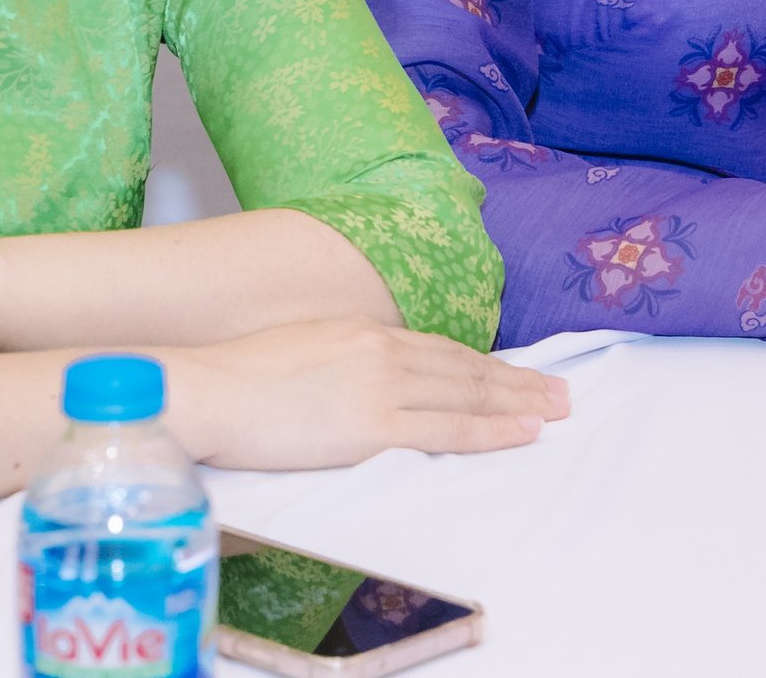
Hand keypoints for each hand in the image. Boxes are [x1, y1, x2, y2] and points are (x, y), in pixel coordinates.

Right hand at [171, 321, 567, 468]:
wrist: (206, 390)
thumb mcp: (301, 351)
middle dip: (518, 381)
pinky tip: (523, 432)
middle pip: (466, 368)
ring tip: (556, 410)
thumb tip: (358, 384)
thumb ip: (342, 362)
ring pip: (468, 395)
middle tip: (560, 391)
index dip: (485, 364)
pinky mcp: (373, 425)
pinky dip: (493, 431)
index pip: (441, 349)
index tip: (517, 373)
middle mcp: (383, 351)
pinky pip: (449, 430)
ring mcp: (382, 387)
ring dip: (519, 403)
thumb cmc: (236, 378)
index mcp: (365, 332)